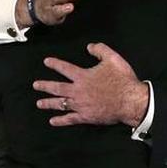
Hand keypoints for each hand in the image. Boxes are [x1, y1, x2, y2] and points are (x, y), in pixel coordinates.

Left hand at [33, 42, 148, 126]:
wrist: (130, 100)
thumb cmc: (122, 80)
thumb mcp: (113, 59)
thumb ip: (100, 50)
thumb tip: (89, 46)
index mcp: (83, 76)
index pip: (65, 68)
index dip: (55, 64)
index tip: (46, 62)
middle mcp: (78, 91)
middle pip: (57, 88)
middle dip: (45, 86)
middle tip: (35, 85)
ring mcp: (81, 105)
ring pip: (60, 104)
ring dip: (48, 103)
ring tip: (39, 103)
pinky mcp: (86, 116)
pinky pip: (70, 119)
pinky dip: (60, 120)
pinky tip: (52, 121)